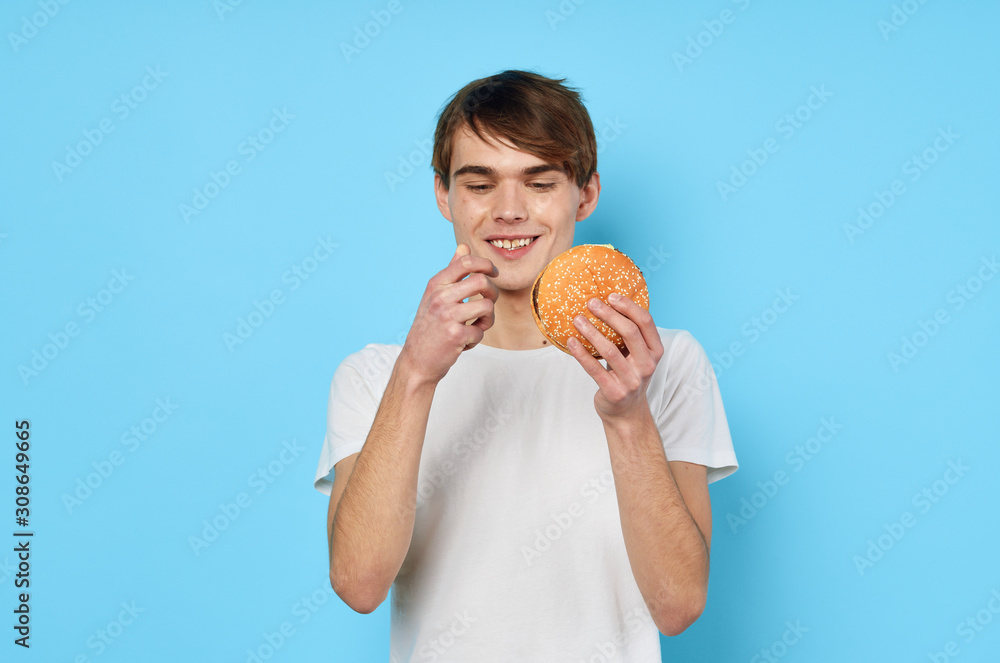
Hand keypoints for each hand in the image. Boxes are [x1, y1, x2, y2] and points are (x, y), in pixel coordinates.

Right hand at [399, 244, 498, 385]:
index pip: (466, 262)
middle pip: (481, 281)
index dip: (486, 264)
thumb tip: (463, 246)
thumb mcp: (435, 295)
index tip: (494, 273)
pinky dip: (477, 337)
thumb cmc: (429, 327)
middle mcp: (440, 297)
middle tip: (488, 303)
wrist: (417, 360)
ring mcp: (447, 316)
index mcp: (436, 285)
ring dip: (487, 319)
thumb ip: (452, 272)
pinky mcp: (455, 335)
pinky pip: (481, 330)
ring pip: (487, 307)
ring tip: (476, 326)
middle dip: (492, 293)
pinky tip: (465, 341)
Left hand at [566, 293, 663, 421]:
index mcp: (655, 352)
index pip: (646, 322)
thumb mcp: (637, 356)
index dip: (629, 306)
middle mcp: (647, 365)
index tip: (611, 295)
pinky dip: (581, 354)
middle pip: (629, 332)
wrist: (626, 413)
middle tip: (591, 303)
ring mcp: (632, 380)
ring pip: (609, 350)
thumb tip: (606, 303)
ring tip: (577, 319)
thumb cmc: (628, 375)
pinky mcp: (614, 392)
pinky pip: (594, 369)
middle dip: (609, 314)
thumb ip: (631, 336)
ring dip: (591, 331)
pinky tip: (571, 341)